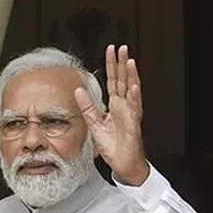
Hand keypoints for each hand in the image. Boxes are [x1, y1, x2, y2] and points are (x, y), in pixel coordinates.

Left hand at [74, 44, 148, 185]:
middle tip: (121, 48)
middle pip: (123, 81)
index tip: (110, 50)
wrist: (123, 164)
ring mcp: (130, 114)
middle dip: (122, 64)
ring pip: (132, 91)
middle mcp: (124, 107)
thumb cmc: (113, 145)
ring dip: (131, 76)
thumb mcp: (95, 124)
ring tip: (129, 61)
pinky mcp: (134, 125)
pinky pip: (134, 109)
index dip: (111, 66)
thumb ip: (87, 107)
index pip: (113, 81)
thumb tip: (78, 91)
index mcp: (115, 105)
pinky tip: (134, 86)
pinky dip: (134, 98)